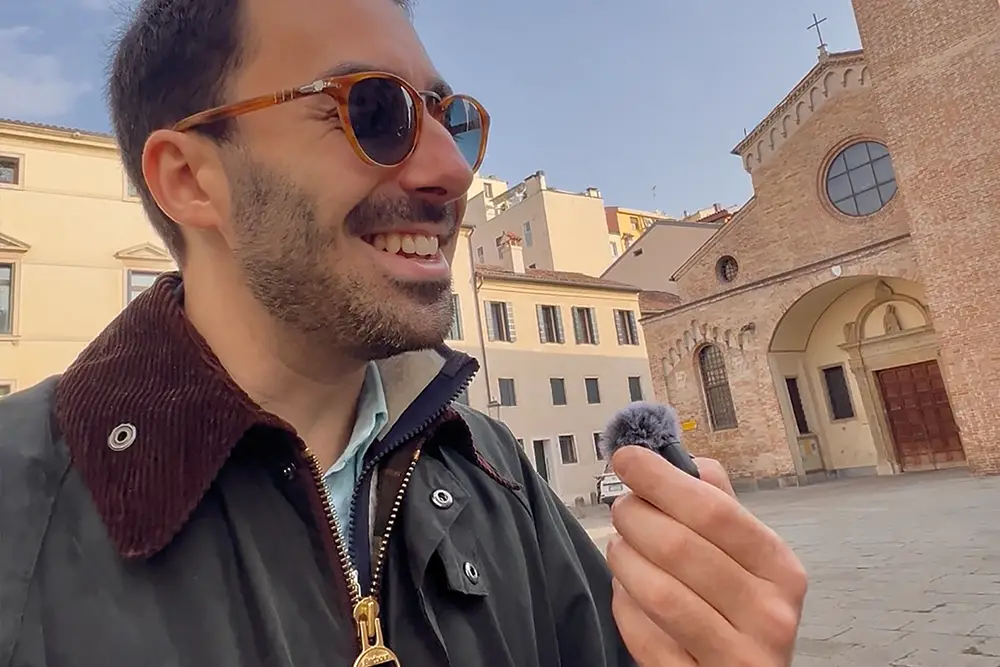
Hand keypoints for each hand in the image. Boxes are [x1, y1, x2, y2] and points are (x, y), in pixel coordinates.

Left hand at [606, 447, 806, 665]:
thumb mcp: (747, 560)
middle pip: (679, 547)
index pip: (714, 511)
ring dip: (625, 560)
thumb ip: (720, 508)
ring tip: (621, 548)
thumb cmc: (740, 612)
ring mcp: (736, 655)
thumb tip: (686, 460)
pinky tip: (629, 593)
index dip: (662, 480)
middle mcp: (768, 614)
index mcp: (779, 568)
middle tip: (623, 509)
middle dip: (635, 518)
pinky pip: (643, 635)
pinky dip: (625, 606)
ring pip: (658, 593)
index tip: (628, 459)